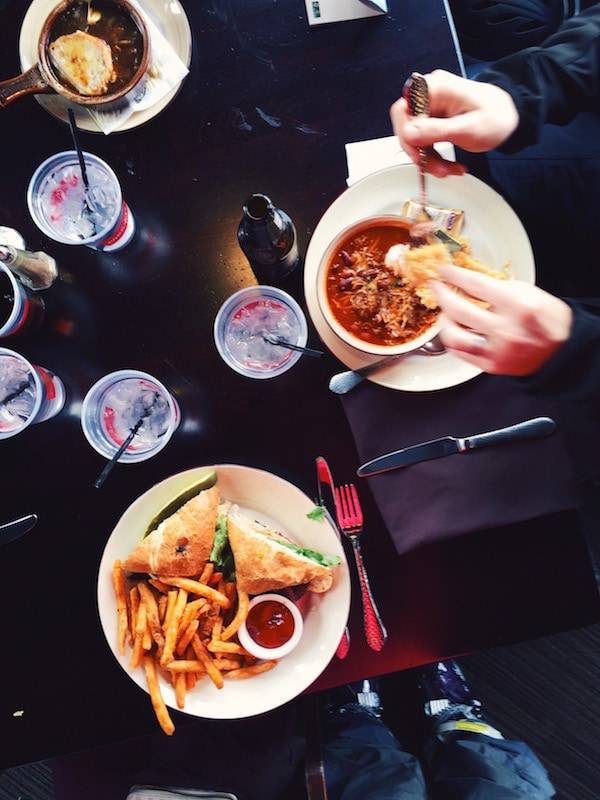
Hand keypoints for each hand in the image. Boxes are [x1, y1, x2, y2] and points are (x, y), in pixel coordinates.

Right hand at [390, 70, 519, 176]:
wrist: (509, 117)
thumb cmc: (496, 116)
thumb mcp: (468, 128)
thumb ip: (437, 131)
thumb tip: (408, 134)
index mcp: (436, 88)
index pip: (403, 111)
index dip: (407, 136)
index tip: (419, 155)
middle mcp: (429, 96)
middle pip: (407, 127)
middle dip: (420, 153)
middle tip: (438, 169)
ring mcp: (431, 109)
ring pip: (414, 140)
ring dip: (428, 160)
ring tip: (449, 170)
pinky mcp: (433, 122)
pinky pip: (424, 143)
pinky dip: (434, 158)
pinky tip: (449, 166)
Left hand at [431, 265, 572, 375]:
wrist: (562, 350)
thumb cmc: (546, 318)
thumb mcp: (528, 292)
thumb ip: (497, 287)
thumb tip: (467, 281)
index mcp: (517, 305)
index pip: (476, 285)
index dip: (455, 275)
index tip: (443, 270)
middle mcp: (505, 329)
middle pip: (459, 309)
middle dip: (442, 294)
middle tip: (436, 287)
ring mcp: (496, 350)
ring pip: (453, 335)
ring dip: (444, 320)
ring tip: (446, 312)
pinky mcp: (491, 365)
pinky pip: (460, 352)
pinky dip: (452, 339)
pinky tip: (453, 329)